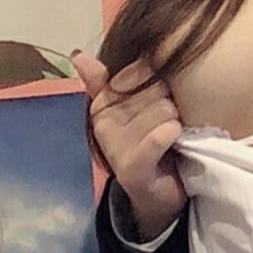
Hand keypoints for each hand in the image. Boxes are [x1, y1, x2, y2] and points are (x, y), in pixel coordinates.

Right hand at [73, 51, 186, 239]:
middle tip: (168, 122)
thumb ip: (108, 81)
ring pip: (162, 109)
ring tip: (171, 136)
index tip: (160, 98)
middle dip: (169, 102)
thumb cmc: (147, 146)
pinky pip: (161, 135)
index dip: (158, 80)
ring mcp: (116, 145)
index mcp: (103, 103)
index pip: (137, 69)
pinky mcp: (132, 166)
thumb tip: (77, 55)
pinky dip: (173, 134)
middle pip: (154, 88)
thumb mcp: (131, 110)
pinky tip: (175, 141)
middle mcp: (104, 121)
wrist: (154, 196)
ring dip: (174, 121)